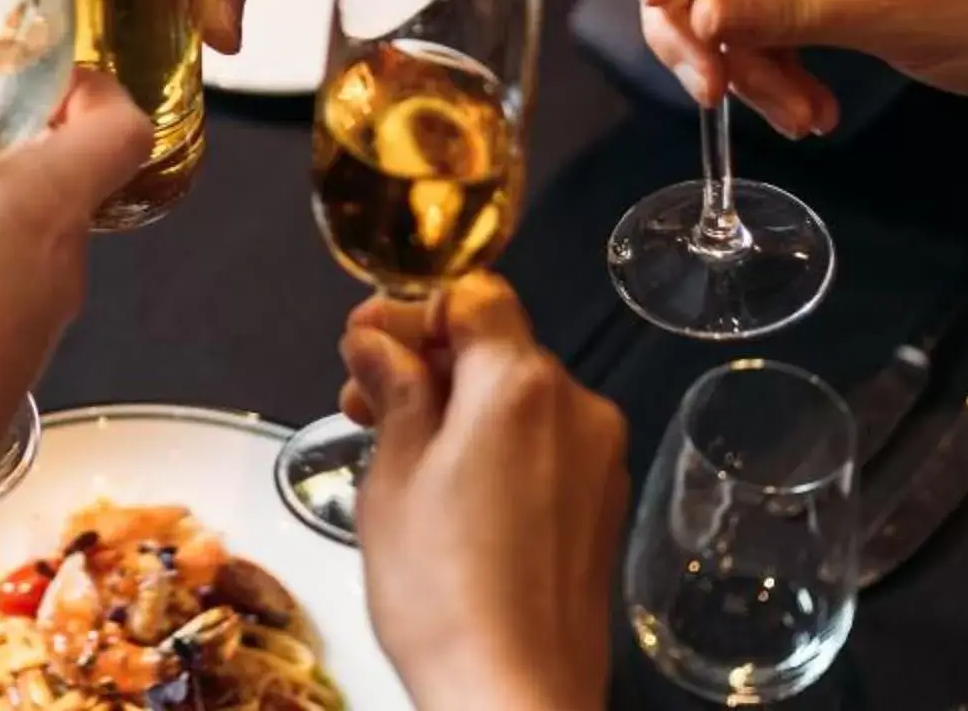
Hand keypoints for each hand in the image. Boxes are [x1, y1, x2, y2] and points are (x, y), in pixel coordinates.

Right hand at [0, 73, 148, 511]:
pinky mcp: (19, 364)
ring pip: (37, 237)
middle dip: (10, 149)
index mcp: (36, 206)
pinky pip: (13, 289)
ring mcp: (46, 320)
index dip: (93, 89)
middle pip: (71, 180)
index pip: (120, 128)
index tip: (42, 80)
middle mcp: (61, 262)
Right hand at [343, 278, 626, 710]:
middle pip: (498, 347)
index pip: (474, 296)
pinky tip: (452, 495)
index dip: (413, 311)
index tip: (368, 342)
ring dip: (460, 406)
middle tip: (365, 399)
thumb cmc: (447, 596)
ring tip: (400, 455)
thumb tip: (378, 341)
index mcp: (520, 385)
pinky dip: (498, 448)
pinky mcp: (602, 505)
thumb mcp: (394, 474)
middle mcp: (576, 409)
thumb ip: (394, 388)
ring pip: (519, 399)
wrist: (514, 695)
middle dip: (429, 362)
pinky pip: (545, 446)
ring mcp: (597, 459)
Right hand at [632, 0, 967, 132]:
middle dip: (706, 27)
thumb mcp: (909, 9)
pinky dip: (778, 57)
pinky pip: (770, 5)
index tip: (683, 27)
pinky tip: (809, 103)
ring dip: (748, 57)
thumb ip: (796, 6)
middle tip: (726, 93)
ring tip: (801, 115)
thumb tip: (699, 8)